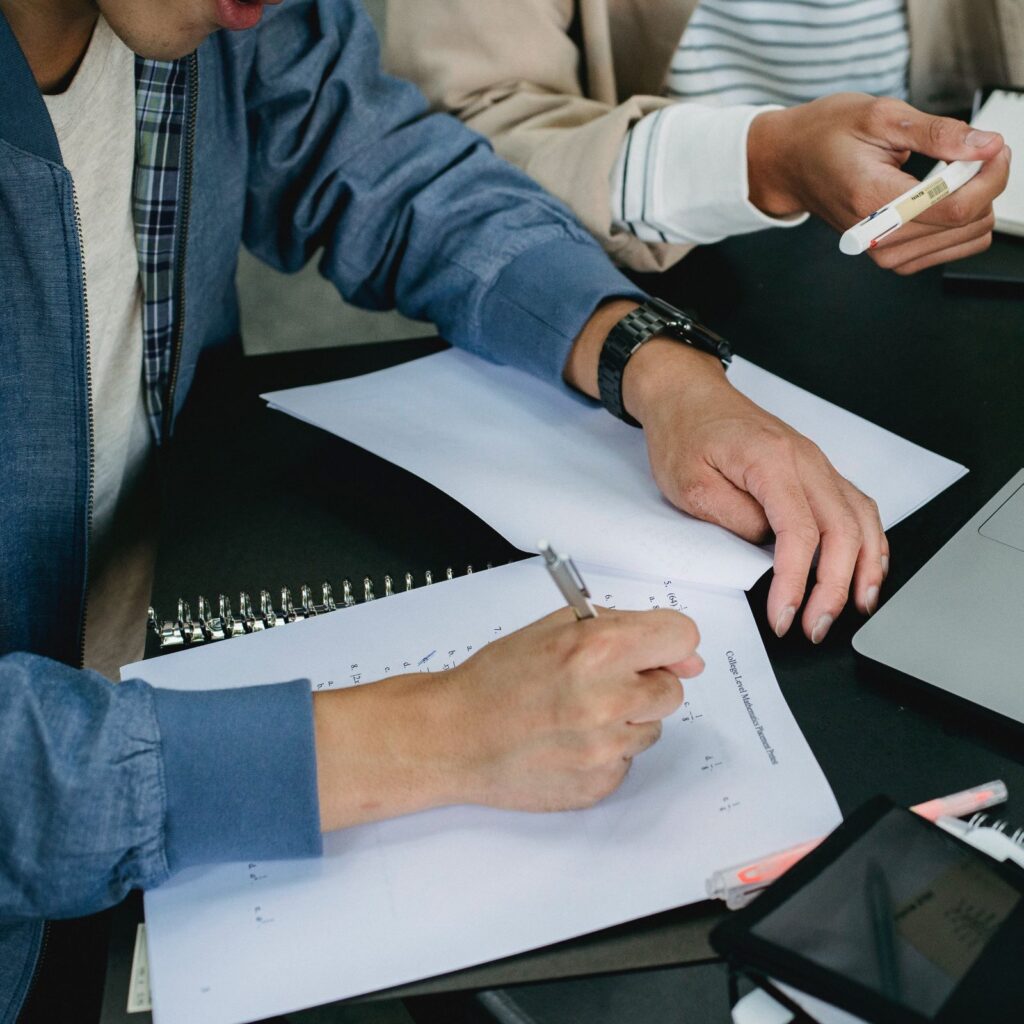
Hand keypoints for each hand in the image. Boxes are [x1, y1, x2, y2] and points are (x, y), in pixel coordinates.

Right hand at [313, 607, 701, 829]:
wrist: (454, 736)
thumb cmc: (497, 678)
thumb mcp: (555, 628)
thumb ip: (623, 628)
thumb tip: (687, 656)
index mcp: (599, 649)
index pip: (682, 636)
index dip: (668, 642)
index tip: (654, 649)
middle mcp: (609, 700)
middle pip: (673, 689)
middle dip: (644, 682)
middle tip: (599, 682)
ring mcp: (605, 748)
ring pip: (651, 727)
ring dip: (625, 718)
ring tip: (574, 713)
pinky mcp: (599, 784)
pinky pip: (627, 761)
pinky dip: (605, 750)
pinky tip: (567, 741)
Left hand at [623, 340, 887, 643]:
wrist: (687, 394)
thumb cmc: (684, 432)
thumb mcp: (689, 485)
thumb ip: (733, 519)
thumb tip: (767, 549)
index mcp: (772, 461)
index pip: (800, 533)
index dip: (796, 582)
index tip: (785, 616)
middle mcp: (805, 460)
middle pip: (842, 531)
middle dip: (835, 587)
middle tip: (817, 626)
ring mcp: (815, 463)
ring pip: (860, 519)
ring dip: (865, 567)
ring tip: (857, 607)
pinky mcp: (815, 470)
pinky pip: (856, 507)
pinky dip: (868, 541)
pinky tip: (866, 568)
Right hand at [747, 93, 1010, 274]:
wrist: (790, 162)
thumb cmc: (825, 136)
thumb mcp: (881, 116)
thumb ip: (938, 133)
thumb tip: (986, 145)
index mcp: (873, 199)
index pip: (955, 207)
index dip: (990, 175)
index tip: (994, 148)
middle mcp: (877, 236)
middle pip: (966, 224)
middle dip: (984, 183)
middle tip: (970, 153)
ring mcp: (883, 251)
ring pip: (965, 239)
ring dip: (974, 203)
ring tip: (951, 174)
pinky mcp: (889, 256)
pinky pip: (949, 249)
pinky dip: (960, 222)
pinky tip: (943, 197)